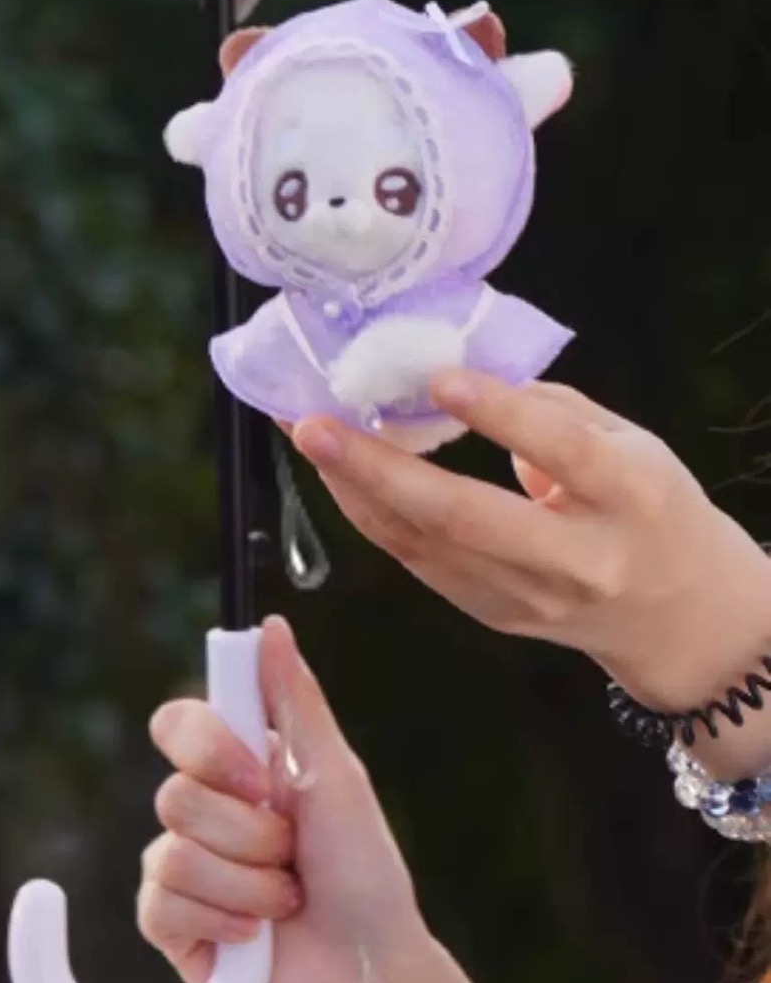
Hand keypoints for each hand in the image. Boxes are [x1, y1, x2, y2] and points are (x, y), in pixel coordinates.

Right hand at [137, 616, 423, 982]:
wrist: (374, 977)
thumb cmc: (366, 875)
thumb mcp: (338, 778)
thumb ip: (297, 702)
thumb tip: (270, 625)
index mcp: (236, 769)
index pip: (176, 724)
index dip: (206, 748)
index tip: (260, 777)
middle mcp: (204, 815)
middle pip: (175, 794)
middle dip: (248, 834)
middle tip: (292, 854)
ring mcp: (184, 872)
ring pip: (173, 855)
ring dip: (247, 885)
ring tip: (285, 902)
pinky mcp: (174, 929)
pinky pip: (162, 905)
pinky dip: (224, 922)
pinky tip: (257, 940)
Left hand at [294, 374, 770, 754]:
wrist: (677, 614)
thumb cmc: (648, 504)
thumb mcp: (628, 441)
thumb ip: (549, 407)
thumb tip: (453, 367)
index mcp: (628, 497)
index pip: (562, 451)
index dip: (502, 415)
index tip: (438, 378)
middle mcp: (578, 559)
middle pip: (469, 519)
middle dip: (381, 470)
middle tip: (314, 424)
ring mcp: (530, 598)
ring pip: (427, 546)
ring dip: (354, 489)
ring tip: (305, 433)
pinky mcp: (494, 615)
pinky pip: (420, 563)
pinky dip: (371, 515)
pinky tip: (338, 473)